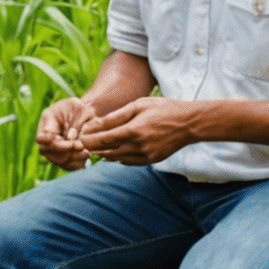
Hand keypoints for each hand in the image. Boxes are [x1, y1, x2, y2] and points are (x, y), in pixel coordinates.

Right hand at [37, 97, 99, 169]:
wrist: (83, 114)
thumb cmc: (82, 108)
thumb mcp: (82, 109)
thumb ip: (77, 122)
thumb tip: (71, 138)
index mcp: (48, 119)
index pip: (41, 137)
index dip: (50, 143)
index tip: (70, 142)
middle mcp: (46, 134)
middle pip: (46, 151)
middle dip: (65, 151)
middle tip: (82, 147)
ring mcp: (52, 145)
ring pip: (55, 159)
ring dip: (71, 159)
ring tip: (87, 153)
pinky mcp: (60, 153)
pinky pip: (64, 164)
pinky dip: (75, 164)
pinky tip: (85, 158)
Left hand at [78, 97, 199, 165]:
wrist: (189, 123)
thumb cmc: (162, 109)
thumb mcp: (137, 106)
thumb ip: (115, 117)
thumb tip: (95, 124)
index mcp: (133, 131)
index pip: (103, 139)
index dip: (89, 140)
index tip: (79, 137)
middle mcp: (138, 146)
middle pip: (108, 151)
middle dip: (94, 147)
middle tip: (83, 143)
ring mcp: (146, 156)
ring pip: (117, 158)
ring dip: (105, 153)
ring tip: (94, 147)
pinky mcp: (152, 160)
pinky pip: (129, 162)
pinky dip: (118, 157)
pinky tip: (112, 152)